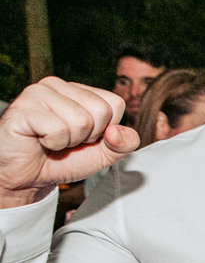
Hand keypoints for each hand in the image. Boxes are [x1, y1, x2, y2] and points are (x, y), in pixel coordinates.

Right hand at [0, 77, 138, 207]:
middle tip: (66, 141)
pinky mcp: (23, 107)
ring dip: (69, 141)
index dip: (104, 130)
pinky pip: (58, 129)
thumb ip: (124, 144)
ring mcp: (39, 93)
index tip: (84, 138)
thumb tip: (119, 132)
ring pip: (81, 121)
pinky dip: (53, 143)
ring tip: (52, 141)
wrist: (26, 177)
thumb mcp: (103, 154)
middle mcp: (59, 85)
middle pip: (101, 111)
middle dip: (87, 136)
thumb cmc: (61, 160)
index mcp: (79, 91)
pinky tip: (39, 140)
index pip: (115, 104)